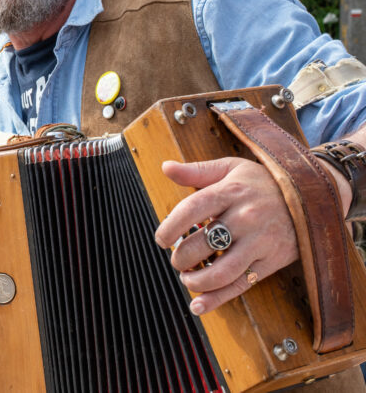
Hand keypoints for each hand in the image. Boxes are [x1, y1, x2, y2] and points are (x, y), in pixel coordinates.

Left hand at [154, 157, 296, 315]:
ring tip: (186, 278)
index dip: (170, 226)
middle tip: (176, 259)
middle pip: (203, 243)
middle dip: (181, 257)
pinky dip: (217, 299)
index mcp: (230, 192)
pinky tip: (198, 305)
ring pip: (222, 271)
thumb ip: (196, 171)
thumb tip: (165, 168)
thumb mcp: (231, 168)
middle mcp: (245, 218)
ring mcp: (260, 242)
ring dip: (196, 281)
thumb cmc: (263, 182)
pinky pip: (241, 284)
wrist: (313, 196)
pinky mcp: (272, 261)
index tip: (161, 239)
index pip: (192, 209)